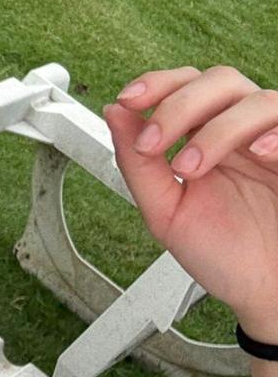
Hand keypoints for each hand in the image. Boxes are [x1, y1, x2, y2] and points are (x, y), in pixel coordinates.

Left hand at [103, 65, 277, 343]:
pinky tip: (256, 152)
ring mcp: (277, 143)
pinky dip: (275, 134)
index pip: (186, 87)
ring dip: (217, 128)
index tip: (128, 100)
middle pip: (220, 81)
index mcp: (210, 138)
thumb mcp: (167, 213)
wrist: (268, 295)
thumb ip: (138, 165)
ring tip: (191, 168)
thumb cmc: (226, 256)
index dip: (158, 84)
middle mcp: (245, 133)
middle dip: (178, 105)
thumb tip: (114, 112)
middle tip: (153, 144)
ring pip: (258, 100)